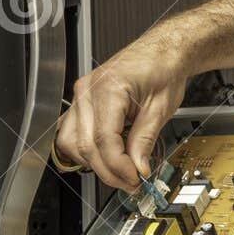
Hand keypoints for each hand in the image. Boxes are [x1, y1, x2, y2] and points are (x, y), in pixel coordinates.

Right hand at [54, 32, 187, 189]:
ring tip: (119, 172)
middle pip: (85, 146)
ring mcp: (81, 97)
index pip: (104, 139)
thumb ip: (145, 140)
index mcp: (108, 88)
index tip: (135, 178)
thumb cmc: (163, 68)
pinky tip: (106, 156)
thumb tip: (138, 168)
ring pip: (71, 143)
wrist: (162, 51)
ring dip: (94, 163)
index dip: (118, 166)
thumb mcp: (161, 108)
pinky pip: (73, 133)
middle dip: (108, 171)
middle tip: (131, 183)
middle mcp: (88, 92)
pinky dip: (86, 150)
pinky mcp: (82, 102)